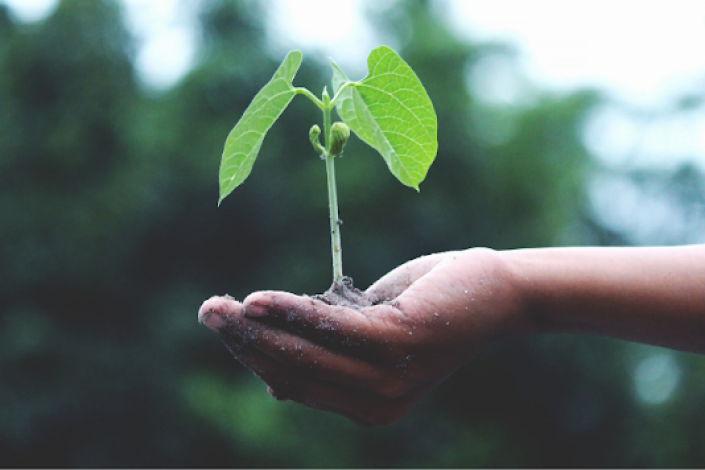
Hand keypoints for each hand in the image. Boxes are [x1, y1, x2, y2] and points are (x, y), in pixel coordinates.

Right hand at [198, 248, 523, 425]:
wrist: (494, 291)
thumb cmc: (428, 306)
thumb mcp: (370, 332)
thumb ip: (328, 353)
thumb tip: (273, 380)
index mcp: (367, 406)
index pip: (295, 383)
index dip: (254, 356)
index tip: (225, 326)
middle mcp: (376, 404)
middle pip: (293, 372)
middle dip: (244, 343)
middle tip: (207, 312)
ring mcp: (388, 379)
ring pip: (305, 354)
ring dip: (256, 328)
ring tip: (219, 307)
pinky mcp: (398, 345)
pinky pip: (331, 328)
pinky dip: (292, 312)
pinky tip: (258, 300)